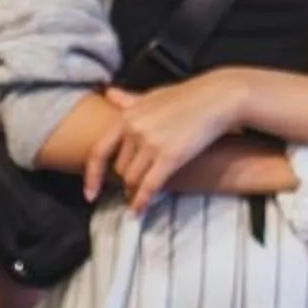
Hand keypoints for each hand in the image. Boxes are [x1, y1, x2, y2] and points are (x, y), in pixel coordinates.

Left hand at [98, 71, 255, 212]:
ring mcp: (151, 144)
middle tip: (133, 187)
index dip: (92, 176)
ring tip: (139, 197)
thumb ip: (128, 100)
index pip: (99, 151)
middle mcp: (134, 130)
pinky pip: (149, 186)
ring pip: (132, 180)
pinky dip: (141, 202)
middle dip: (126, 180)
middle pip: (119, 169)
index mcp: (127, 116)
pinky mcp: (170, 157)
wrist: (217, 98)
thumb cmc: (186, 96)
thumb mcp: (152, 95)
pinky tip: (138, 213)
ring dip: (135, 191)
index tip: (89, 193)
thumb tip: (108, 93)